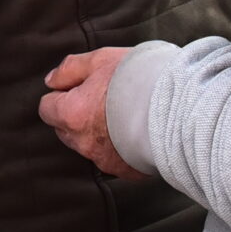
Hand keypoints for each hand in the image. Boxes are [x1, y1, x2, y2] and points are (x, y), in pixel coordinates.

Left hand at [40, 48, 136, 175]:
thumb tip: (51, 81)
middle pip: (66, 129)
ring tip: (124, 113)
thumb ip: (71, 70)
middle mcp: (84, 142)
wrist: (182, 106)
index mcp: (73, 115)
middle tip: (104, 98)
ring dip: (98, 132)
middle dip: (77, 115)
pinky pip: (114, 158)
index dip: (62, 95)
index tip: (81, 87)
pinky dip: (119, 146)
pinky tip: (136, 130)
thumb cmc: (140, 78)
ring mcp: (105, 160)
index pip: (48, 109)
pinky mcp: (127, 171)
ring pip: (89, 145)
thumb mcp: (101, 60)